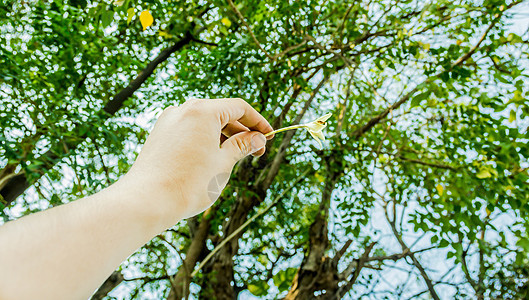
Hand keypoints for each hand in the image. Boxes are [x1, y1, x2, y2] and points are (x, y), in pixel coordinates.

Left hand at [123, 98, 273, 221]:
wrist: (146, 201)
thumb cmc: (189, 183)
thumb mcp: (223, 163)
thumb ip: (242, 146)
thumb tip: (257, 138)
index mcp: (202, 111)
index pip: (239, 107)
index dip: (258, 122)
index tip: (269, 136)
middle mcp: (183, 109)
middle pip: (221, 113)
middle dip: (242, 131)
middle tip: (256, 152)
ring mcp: (169, 121)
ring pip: (204, 123)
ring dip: (223, 137)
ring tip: (235, 157)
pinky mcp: (159, 135)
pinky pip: (189, 131)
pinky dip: (205, 140)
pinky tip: (212, 159)